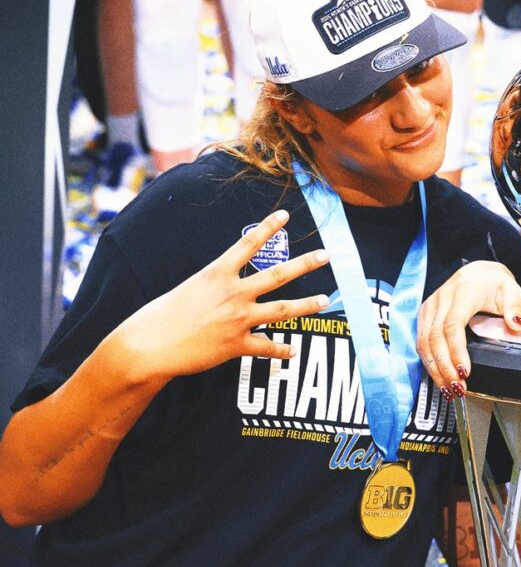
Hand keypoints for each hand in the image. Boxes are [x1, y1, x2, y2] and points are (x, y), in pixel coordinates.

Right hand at [113, 210, 331, 382]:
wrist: (148, 346)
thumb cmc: (161, 316)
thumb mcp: (189, 288)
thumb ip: (215, 284)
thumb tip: (229, 285)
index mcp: (217, 274)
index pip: (248, 244)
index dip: (268, 228)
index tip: (285, 215)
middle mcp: (232, 293)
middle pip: (278, 275)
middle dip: (305, 264)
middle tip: (326, 255)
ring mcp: (237, 319)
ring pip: (282, 311)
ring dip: (306, 306)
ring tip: (325, 300)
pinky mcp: (236, 345)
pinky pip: (267, 347)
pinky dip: (281, 350)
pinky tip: (293, 352)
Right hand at [417, 261, 520, 397]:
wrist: (478, 273)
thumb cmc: (494, 283)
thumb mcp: (512, 291)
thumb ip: (515, 308)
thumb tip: (517, 324)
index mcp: (464, 292)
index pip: (453, 325)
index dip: (456, 351)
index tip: (465, 371)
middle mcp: (442, 298)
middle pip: (435, 338)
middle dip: (445, 367)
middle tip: (458, 388)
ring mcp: (431, 307)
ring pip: (424, 342)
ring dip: (435, 369)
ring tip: (449, 388)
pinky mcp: (425, 315)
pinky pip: (421, 342)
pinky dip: (429, 362)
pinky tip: (440, 377)